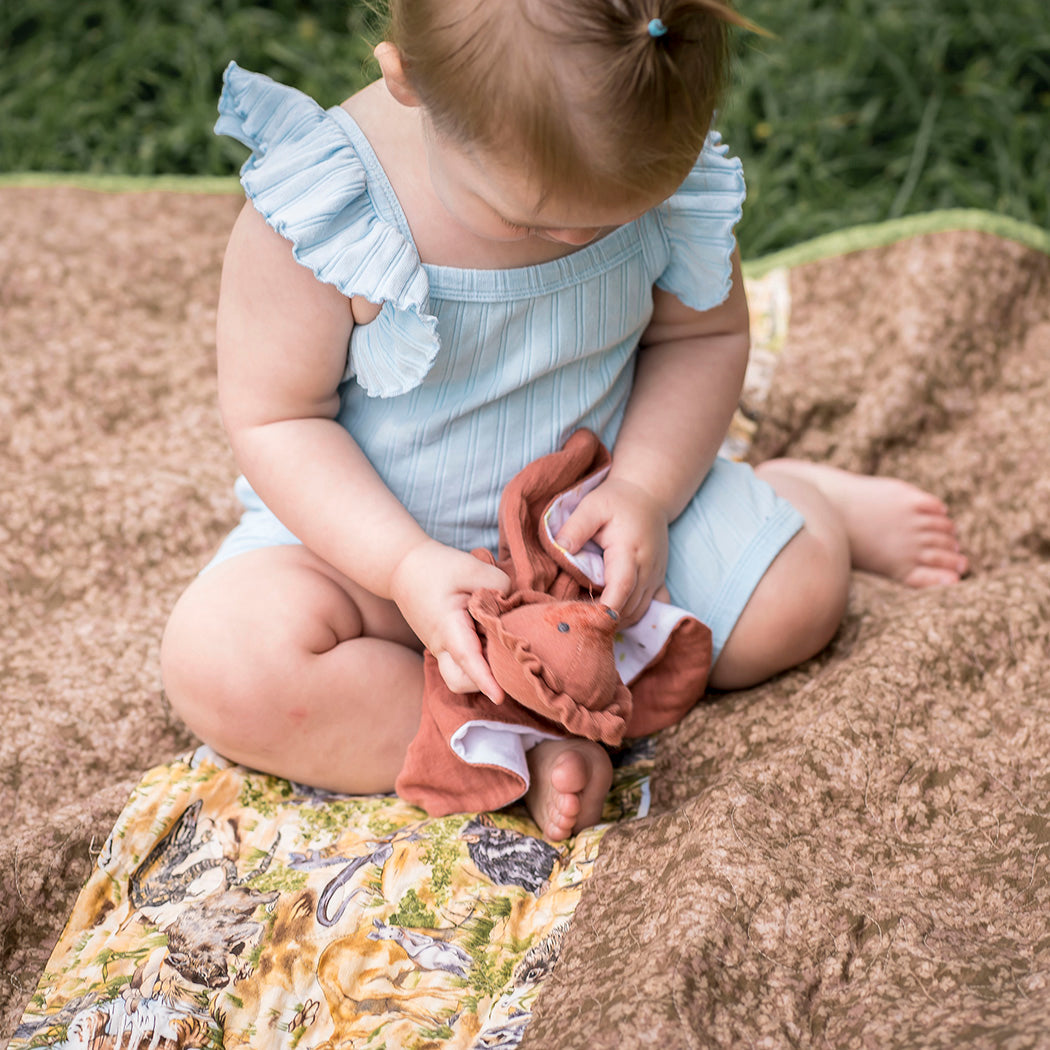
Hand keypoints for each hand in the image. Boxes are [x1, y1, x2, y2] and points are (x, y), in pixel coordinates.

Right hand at [390, 538, 510, 700]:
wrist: (401, 567)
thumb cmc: (435, 566)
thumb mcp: (471, 567)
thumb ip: (499, 586)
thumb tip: (512, 608)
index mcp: (446, 627)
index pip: (467, 659)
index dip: (485, 679)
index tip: (500, 697)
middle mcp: (441, 645)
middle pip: (461, 680)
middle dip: (484, 681)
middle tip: (506, 659)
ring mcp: (440, 648)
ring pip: (460, 675)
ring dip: (482, 669)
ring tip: (498, 642)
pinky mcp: (444, 645)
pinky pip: (461, 662)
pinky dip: (478, 657)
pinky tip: (489, 635)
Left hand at [555, 477, 668, 625]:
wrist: (648, 496)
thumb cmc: (617, 501)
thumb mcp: (592, 506)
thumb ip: (576, 527)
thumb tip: (560, 549)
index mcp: (628, 550)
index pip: (621, 587)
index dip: (607, 609)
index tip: (588, 621)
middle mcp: (647, 568)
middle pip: (630, 606)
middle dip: (606, 620)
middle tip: (578, 624)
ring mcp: (656, 576)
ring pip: (640, 611)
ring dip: (618, 620)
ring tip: (590, 622)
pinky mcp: (659, 580)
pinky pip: (654, 608)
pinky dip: (636, 617)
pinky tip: (616, 617)